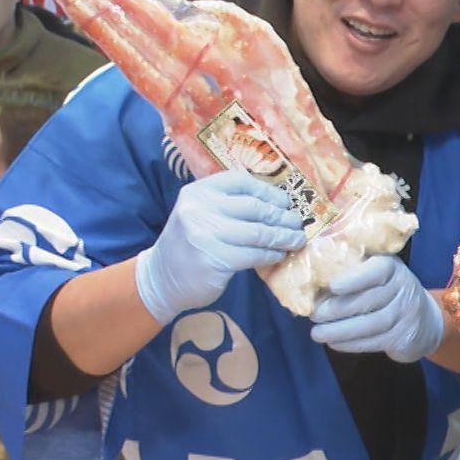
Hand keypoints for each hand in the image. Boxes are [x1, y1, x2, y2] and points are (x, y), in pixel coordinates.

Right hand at [135, 171, 305, 323]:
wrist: (161, 277)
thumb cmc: (190, 243)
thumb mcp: (201, 213)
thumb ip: (230, 205)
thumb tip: (279, 205)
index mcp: (198, 192)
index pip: (241, 182)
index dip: (268, 191)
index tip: (285, 201)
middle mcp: (200, 210)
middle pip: (254, 207)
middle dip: (281, 216)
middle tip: (297, 223)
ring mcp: (206, 236)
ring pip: (258, 232)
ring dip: (282, 237)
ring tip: (296, 240)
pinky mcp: (214, 261)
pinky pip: (254, 255)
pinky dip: (271, 254)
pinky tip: (278, 255)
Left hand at [310, 256, 443, 361]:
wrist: (424, 319)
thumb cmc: (388, 291)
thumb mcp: (377, 273)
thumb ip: (353, 270)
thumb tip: (314, 274)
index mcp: (392, 267)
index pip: (376, 270)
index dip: (354, 279)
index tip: (332, 286)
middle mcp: (403, 289)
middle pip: (369, 300)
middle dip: (338, 309)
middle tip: (314, 315)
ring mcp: (405, 314)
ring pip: (371, 324)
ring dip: (341, 330)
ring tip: (317, 333)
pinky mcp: (402, 337)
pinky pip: (374, 341)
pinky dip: (351, 344)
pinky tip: (334, 343)